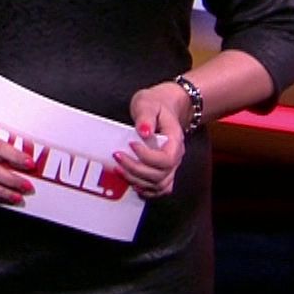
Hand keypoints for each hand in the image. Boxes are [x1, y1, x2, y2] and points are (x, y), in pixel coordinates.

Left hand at [114, 83, 188, 198]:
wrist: (164, 106)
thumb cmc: (156, 105)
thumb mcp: (148, 103)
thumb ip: (145, 117)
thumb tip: (143, 131)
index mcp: (175, 141)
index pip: (166, 159)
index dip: (147, 157)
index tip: (130, 144)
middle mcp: (176, 156)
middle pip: (160, 175)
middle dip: (135, 169)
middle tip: (117, 156)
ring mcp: (171, 165)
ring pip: (159, 185)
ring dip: (137, 181)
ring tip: (119, 169)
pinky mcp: (163, 170)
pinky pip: (160, 188)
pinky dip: (146, 190)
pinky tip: (131, 183)